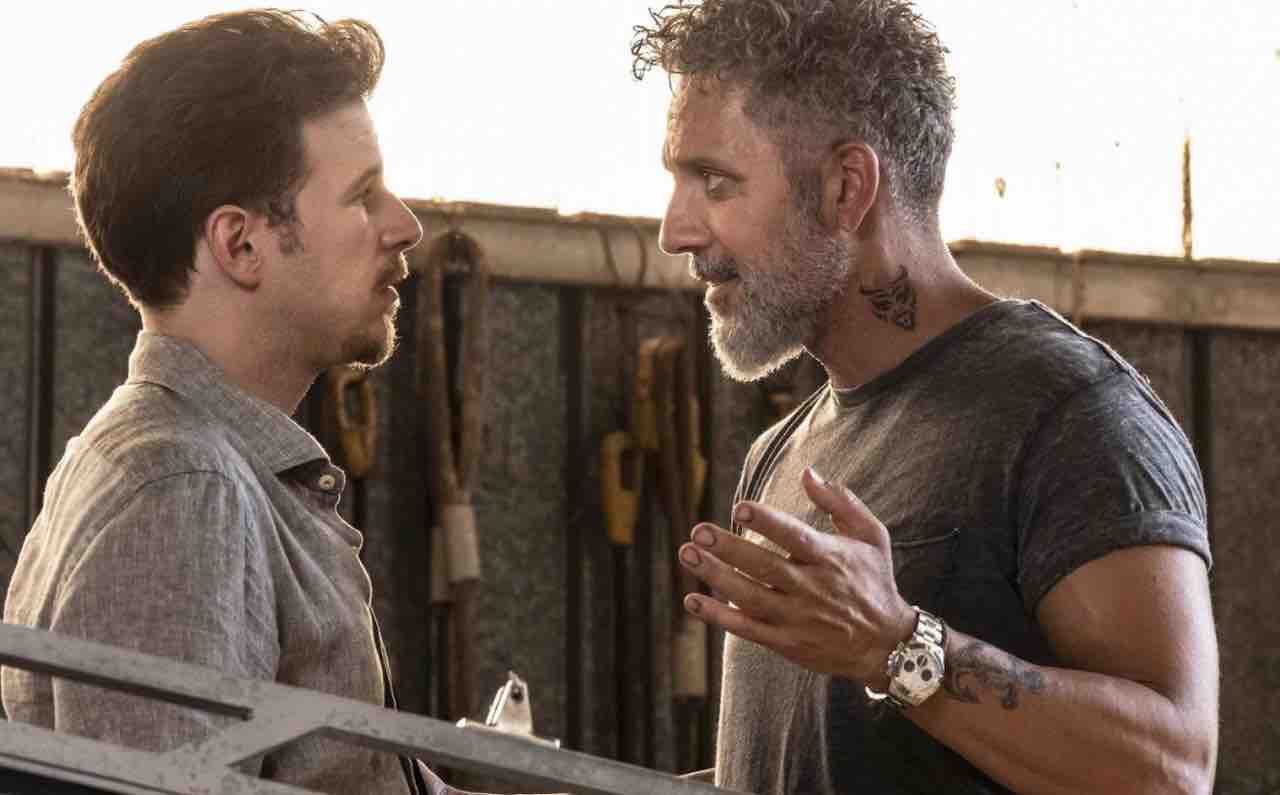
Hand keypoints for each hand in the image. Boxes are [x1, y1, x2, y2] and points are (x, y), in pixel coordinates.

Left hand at [677, 466, 915, 685]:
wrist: (886, 644)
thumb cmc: (874, 581)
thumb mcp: (871, 536)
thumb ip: (841, 502)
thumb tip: (809, 472)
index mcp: (831, 559)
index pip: (795, 538)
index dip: (767, 522)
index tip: (739, 506)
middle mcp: (812, 588)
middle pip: (765, 566)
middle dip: (729, 548)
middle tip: (698, 531)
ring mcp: (797, 618)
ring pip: (750, 597)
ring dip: (716, 576)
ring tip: (688, 555)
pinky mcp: (787, 643)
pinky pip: (747, 629)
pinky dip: (719, 616)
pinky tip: (693, 600)